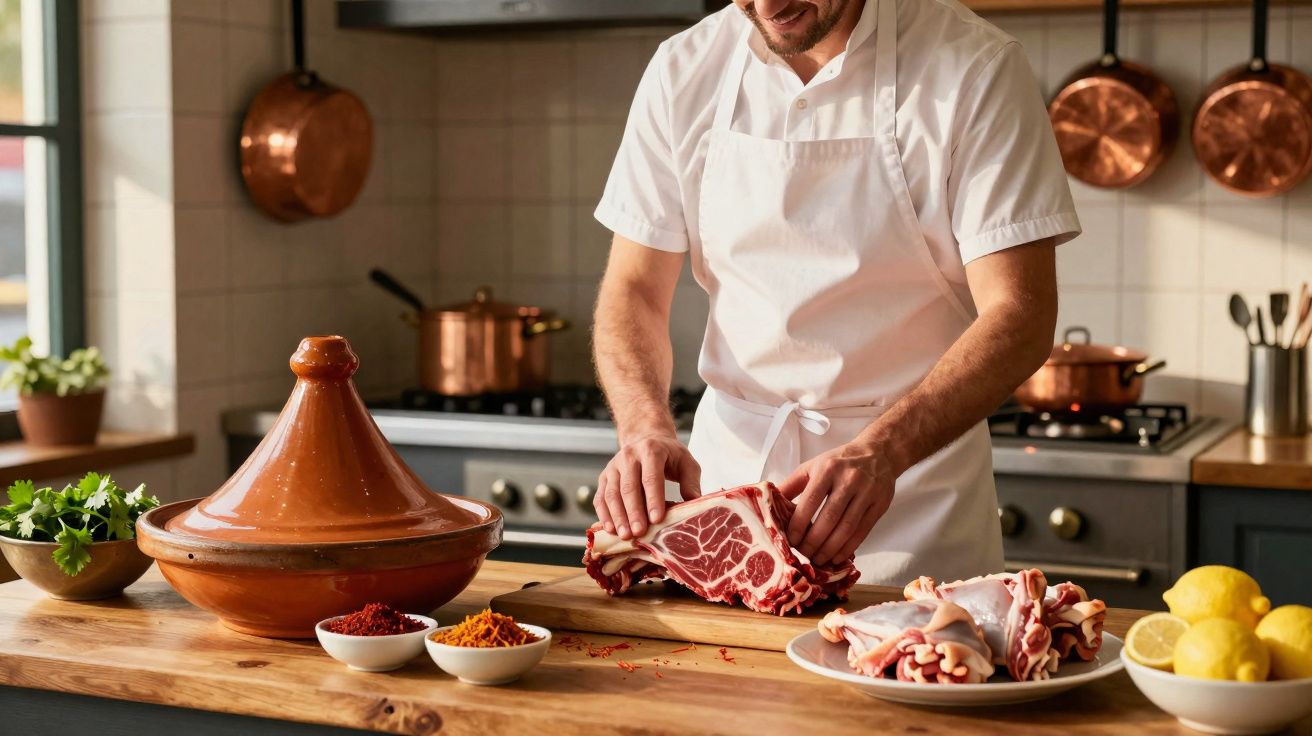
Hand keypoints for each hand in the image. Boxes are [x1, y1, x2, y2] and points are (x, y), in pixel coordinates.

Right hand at [594, 435, 701, 539]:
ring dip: (617, 516)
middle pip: (629, 487)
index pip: (651, 477)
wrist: (647, 439)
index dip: (653, 499)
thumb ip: (691, 482)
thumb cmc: (670, 456)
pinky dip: (604, 514)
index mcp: (651, 450)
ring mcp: (613, 466)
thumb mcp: (687, 463)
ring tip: (625, 535)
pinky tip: (610, 529)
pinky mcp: (604, 476)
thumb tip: (694, 504)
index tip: (657, 519)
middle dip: (633, 512)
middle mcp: (629, 456)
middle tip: (638, 532)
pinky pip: (601, 497)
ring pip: (612, 493)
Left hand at [778, 440, 896, 565]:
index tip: (790, 540)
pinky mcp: (880, 505)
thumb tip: (769, 505)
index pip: (811, 501)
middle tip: (804, 554)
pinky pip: (862, 531)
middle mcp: (849, 480)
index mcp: (827, 469)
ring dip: (830, 549)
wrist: (878, 453)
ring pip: (847, 528)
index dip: (799, 524)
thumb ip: (792, 485)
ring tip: (818, 559)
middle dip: (814, 541)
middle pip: (829, 518)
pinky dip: (848, 548)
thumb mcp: (813, 466)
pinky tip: (836, 556)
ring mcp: (867, 492)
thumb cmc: (839, 462)